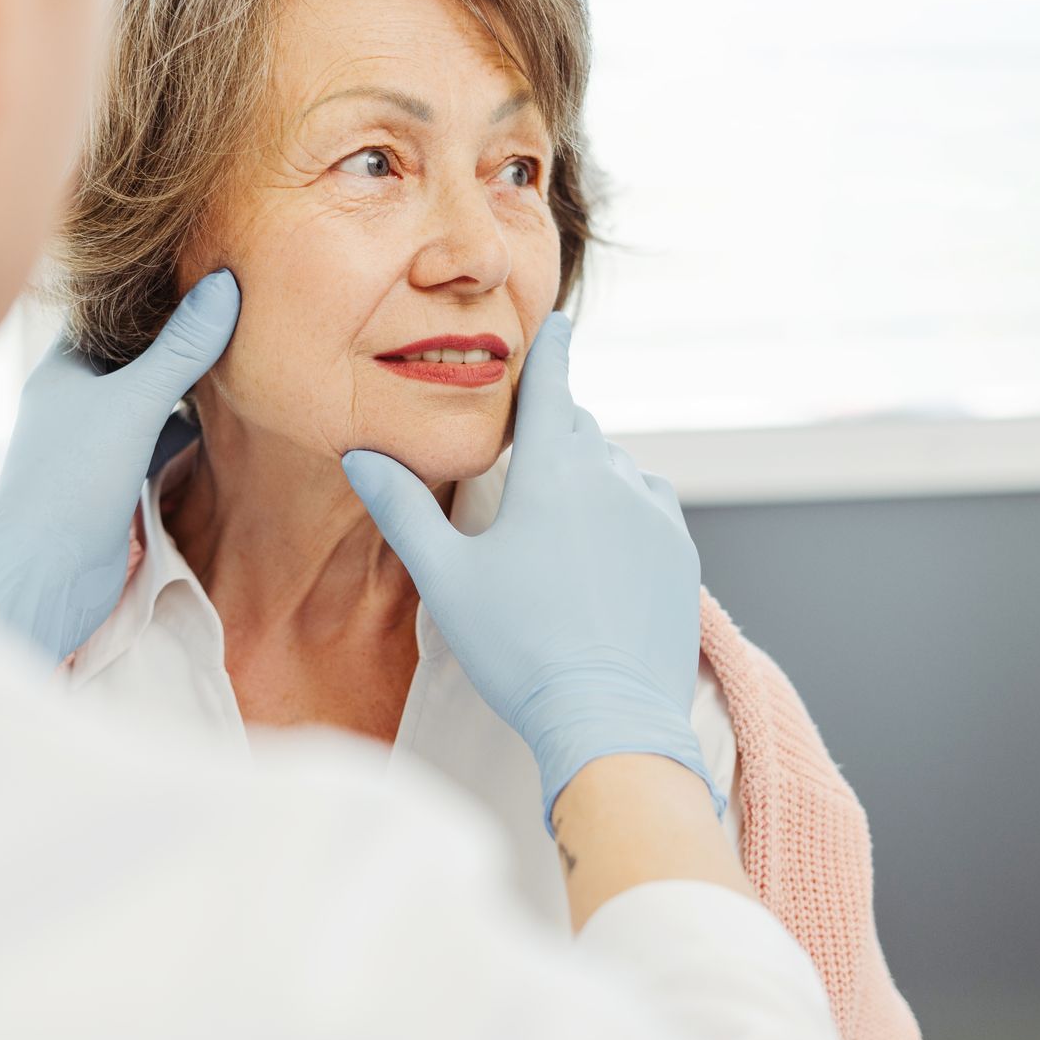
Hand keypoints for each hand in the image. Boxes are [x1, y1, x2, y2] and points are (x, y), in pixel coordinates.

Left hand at [0, 270, 239, 661]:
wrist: (45, 577)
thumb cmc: (71, 482)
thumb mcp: (132, 404)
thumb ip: (181, 349)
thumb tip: (227, 284)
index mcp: (63, 366)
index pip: (110, 312)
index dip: (154, 290)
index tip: (203, 267)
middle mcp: (76, 398)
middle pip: (135, 353)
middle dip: (179, 335)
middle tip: (235, 306)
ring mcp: (97, 440)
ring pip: (150, 397)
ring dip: (187, 383)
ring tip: (241, 352)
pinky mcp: (118, 478)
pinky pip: (159, 438)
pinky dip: (189, 427)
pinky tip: (226, 416)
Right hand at [341, 313, 719, 832]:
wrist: (607, 717)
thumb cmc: (519, 649)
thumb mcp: (446, 577)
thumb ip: (402, 509)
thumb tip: (360, 454)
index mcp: (553, 469)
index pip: (551, 384)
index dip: (550, 348)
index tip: (557, 321)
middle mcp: (612, 476)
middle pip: (579, 428)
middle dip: (552, 429)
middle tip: (522, 457)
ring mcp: (654, 514)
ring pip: (615, 468)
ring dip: (588, 475)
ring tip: (556, 520)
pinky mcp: (680, 553)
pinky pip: (647, 507)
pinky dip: (623, 510)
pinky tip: (599, 549)